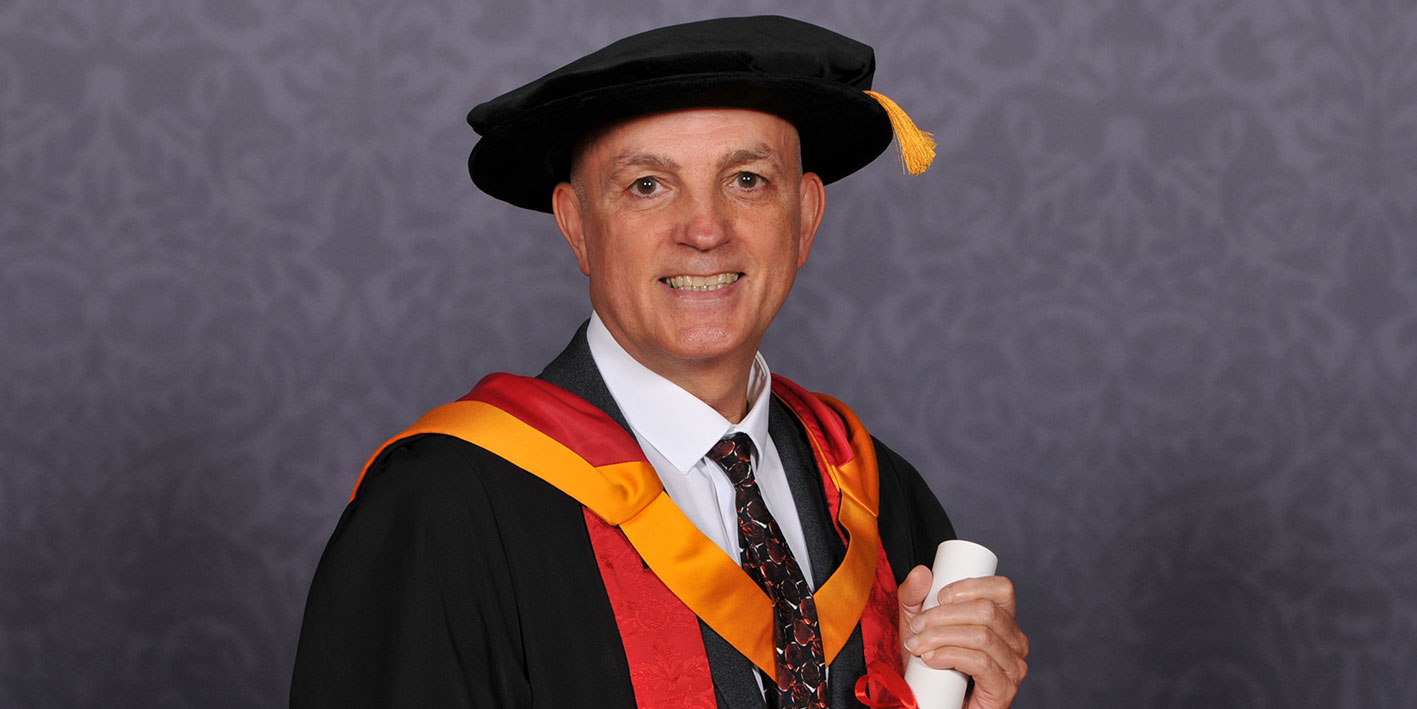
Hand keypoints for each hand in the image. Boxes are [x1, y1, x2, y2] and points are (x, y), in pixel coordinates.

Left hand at [897, 565, 1028, 708]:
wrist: (932, 703)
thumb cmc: (930, 664)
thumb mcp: (917, 625)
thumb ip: (913, 597)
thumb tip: (922, 572)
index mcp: (1003, 620)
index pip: (1002, 589)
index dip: (970, 586)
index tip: (939, 596)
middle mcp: (1015, 641)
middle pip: (987, 611)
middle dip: (945, 615)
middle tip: (917, 626)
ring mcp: (1013, 667)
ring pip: (981, 636)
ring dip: (942, 636)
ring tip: (918, 644)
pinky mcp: (1004, 689)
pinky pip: (981, 662)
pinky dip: (951, 656)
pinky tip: (932, 659)